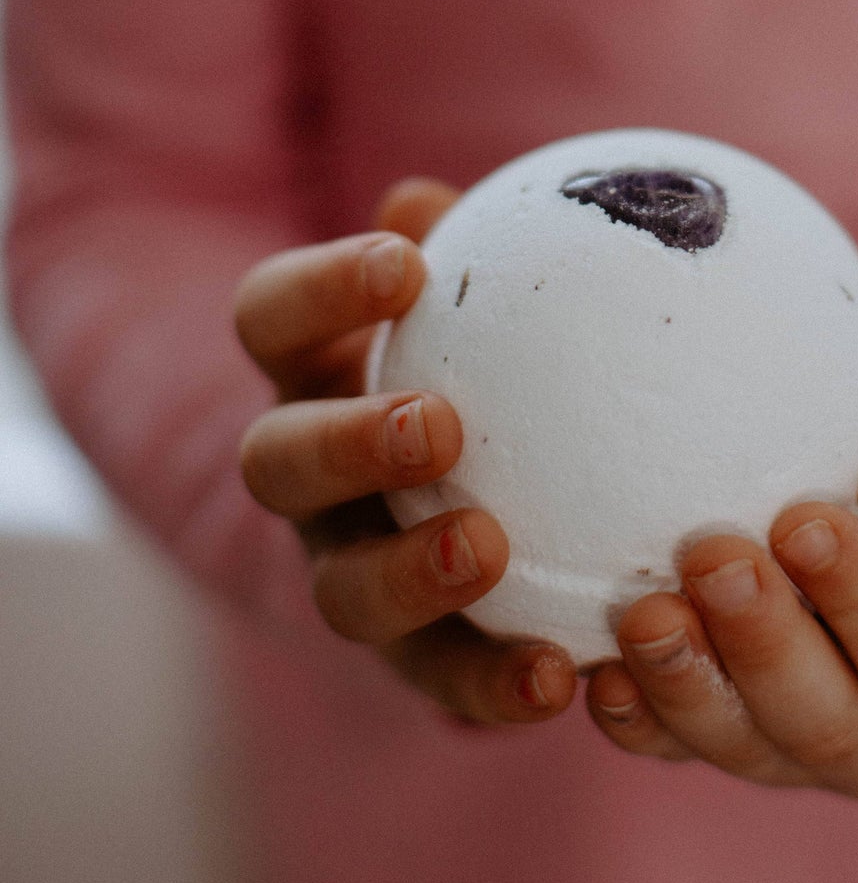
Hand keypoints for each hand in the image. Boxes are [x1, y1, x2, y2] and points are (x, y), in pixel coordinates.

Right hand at [234, 178, 576, 726]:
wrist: (453, 521)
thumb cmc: (476, 370)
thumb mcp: (464, 313)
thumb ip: (464, 263)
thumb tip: (432, 197)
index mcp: (309, 376)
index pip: (274, 318)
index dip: (322, 288)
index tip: (405, 263)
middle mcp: (307, 486)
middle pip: (278, 464)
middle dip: (348, 443)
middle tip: (437, 425)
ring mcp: (347, 578)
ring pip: (342, 590)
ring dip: (409, 573)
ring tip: (487, 550)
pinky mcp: (411, 665)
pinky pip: (439, 684)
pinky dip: (491, 685)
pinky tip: (558, 676)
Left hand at [585, 408, 857, 800]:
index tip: (802, 521)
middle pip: (831, 729)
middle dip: (764, 647)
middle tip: (712, 556)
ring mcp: (804, 757)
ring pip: (746, 750)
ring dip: (689, 685)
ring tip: (644, 611)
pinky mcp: (728, 742)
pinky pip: (675, 749)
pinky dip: (636, 715)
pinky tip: (597, 668)